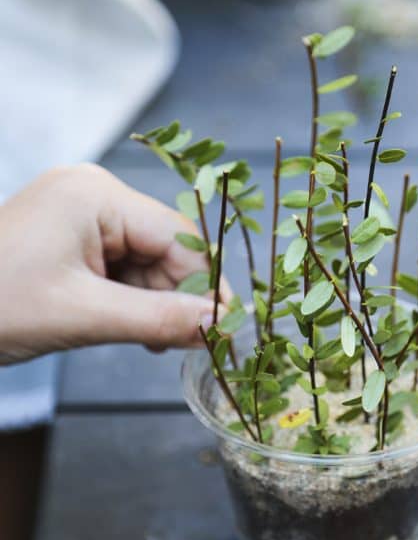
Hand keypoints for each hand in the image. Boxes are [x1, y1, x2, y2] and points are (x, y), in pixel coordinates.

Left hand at [0, 165, 225, 363]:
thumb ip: (158, 319)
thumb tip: (220, 327)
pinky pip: (120, 266)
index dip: (206, 283)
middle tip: (187, 344)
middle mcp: (92, 194)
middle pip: (164, 247)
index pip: (177, 236)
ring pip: (145, 261)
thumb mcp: (84, 315)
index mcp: (95, 195)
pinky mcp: (70, 237)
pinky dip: (130, 299)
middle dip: (177, 296)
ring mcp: (79, 214)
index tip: (225, 329)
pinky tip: (133, 328)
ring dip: (154, 302)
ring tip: (152, 342)